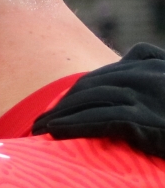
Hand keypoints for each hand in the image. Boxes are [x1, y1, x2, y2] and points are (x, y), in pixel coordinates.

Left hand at [31, 42, 164, 157]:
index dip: (71, 94)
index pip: (99, 77)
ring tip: (37, 131)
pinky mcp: (147, 120)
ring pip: (90, 101)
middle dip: (60, 105)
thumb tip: (129, 54)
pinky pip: (102, 120)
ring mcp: (145, 97)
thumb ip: (150, 63)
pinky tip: (54, 133)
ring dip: (59, 116)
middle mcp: (144, 76)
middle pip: (89, 87)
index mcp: (147, 65)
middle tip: (37, 122)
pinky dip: (74, 125)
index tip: (53, 108)